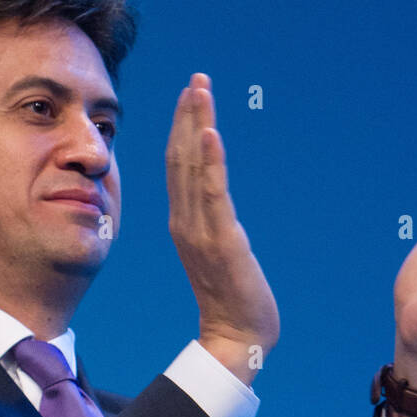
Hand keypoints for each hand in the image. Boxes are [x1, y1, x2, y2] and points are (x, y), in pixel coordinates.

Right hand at [166, 73, 279, 383]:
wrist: (237, 339)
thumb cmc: (232, 299)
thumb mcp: (217, 252)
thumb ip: (212, 224)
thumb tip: (216, 200)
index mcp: (183, 224)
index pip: (178, 167)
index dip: (182, 127)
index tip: (192, 92)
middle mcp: (185, 224)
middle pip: (180, 159)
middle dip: (188, 115)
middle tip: (197, 78)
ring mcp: (200, 232)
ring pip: (192, 169)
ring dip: (197, 124)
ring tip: (200, 89)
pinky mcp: (222, 242)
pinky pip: (213, 194)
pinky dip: (210, 161)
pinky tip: (210, 132)